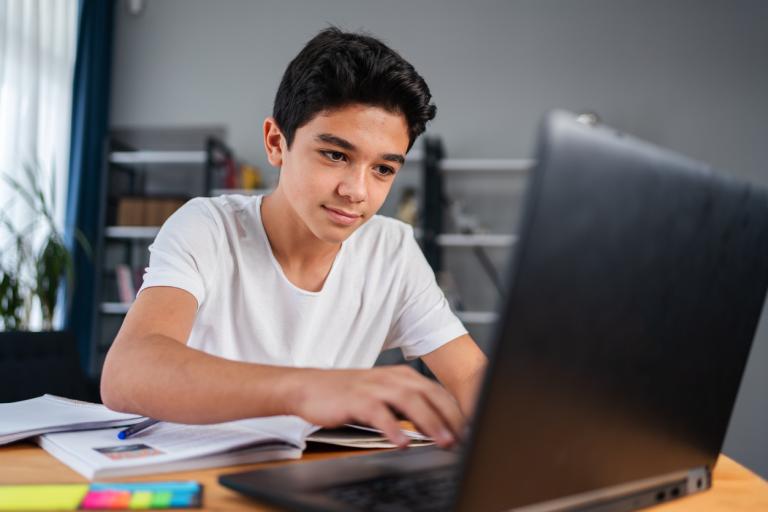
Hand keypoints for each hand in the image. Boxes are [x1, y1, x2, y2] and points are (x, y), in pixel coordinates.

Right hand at [284, 365, 464, 448]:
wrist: (308, 388)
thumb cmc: (346, 395)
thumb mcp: (382, 397)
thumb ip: (406, 408)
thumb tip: (435, 427)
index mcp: (401, 376)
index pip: (437, 393)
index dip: (456, 412)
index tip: (469, 432)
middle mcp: (391, 378)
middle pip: (429, 395)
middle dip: (450, 418)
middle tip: (462, 440)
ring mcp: (374, 387)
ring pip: (410, 401)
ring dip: (429, 422)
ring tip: (442, 441)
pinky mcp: (356, 399)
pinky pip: (379, 413)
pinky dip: (393, 427)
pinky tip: (402, 442)